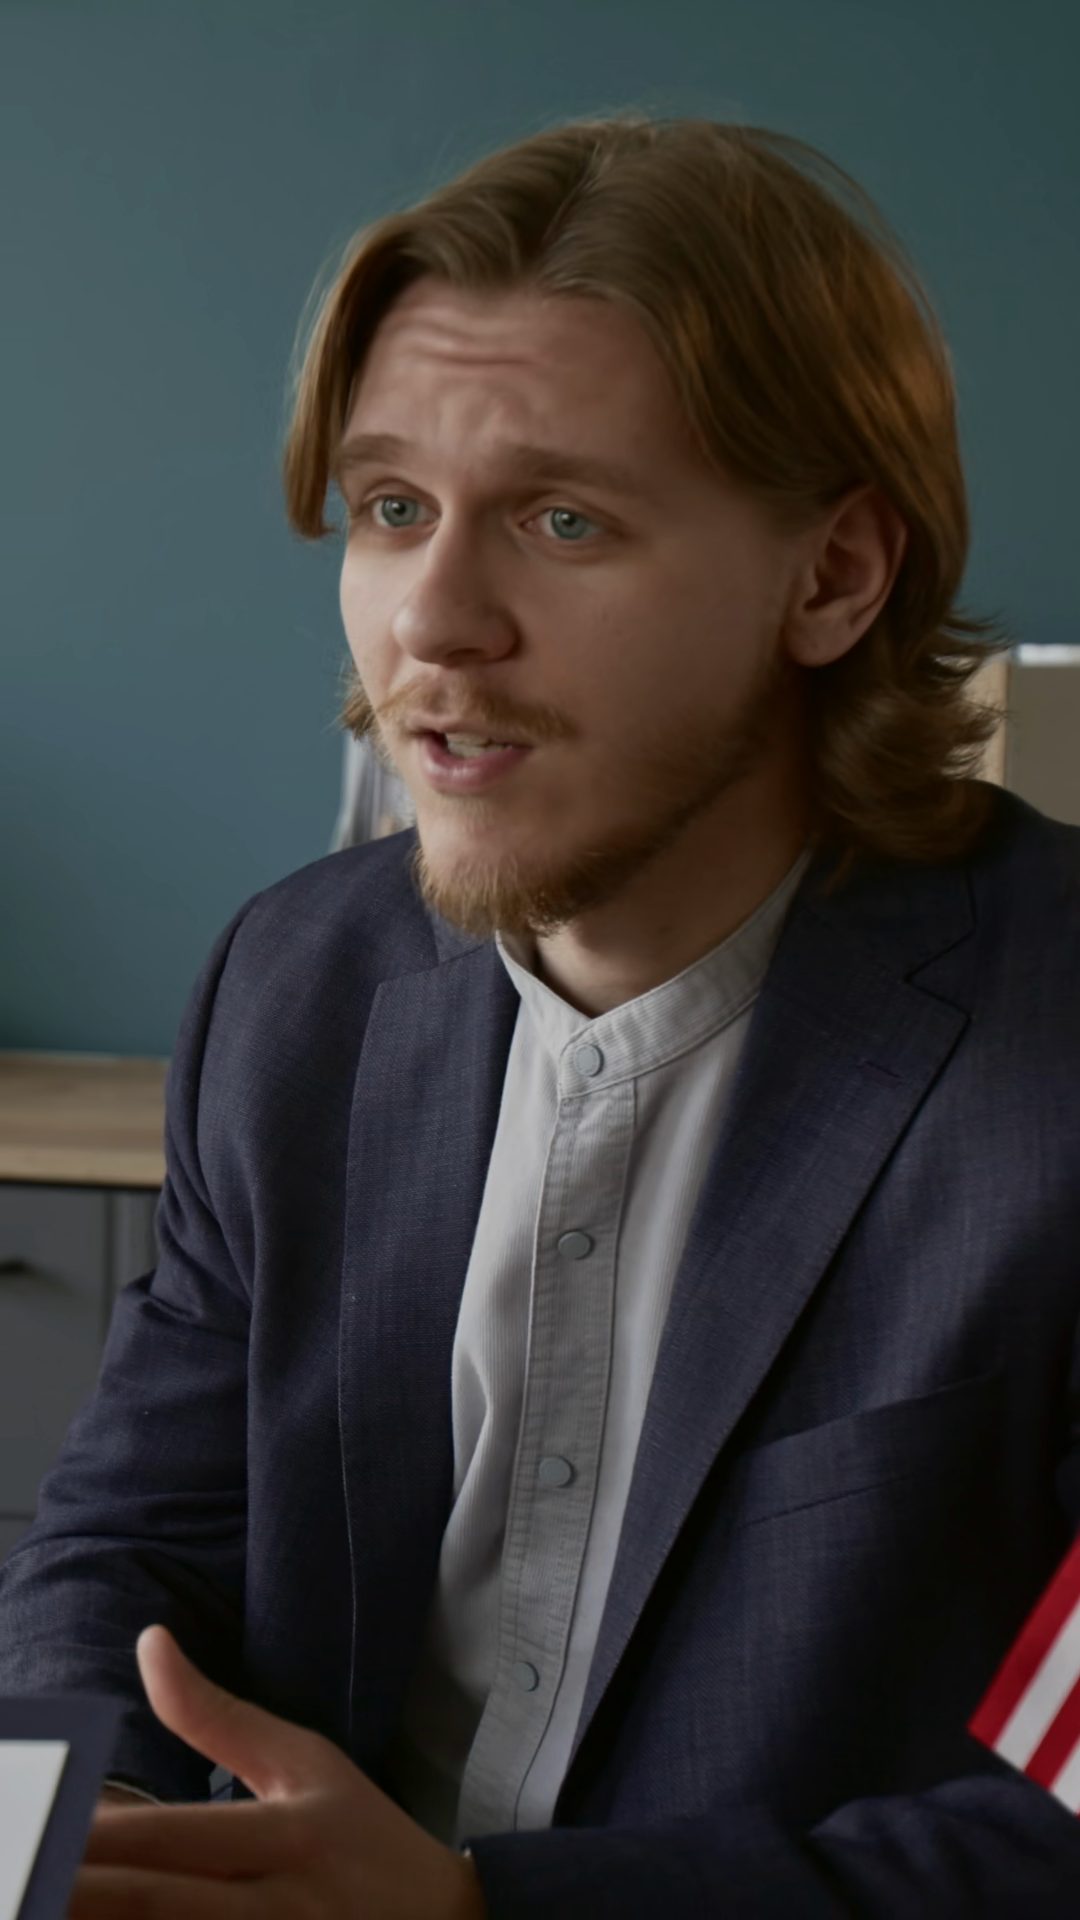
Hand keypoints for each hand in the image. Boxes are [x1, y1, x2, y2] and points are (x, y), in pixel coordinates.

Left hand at [70, 1625, 485, 1918]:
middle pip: (158, 1907)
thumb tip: (148, 1642)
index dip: (98, 1842)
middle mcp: (281, 1909)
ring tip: (47, 1908)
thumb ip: (217, 1715)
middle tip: (26, 1881)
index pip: (172, 1841)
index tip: (48, 1827)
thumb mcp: (306, 1762)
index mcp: (289, 1835)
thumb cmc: (365, 1840)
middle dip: (84, 1895)